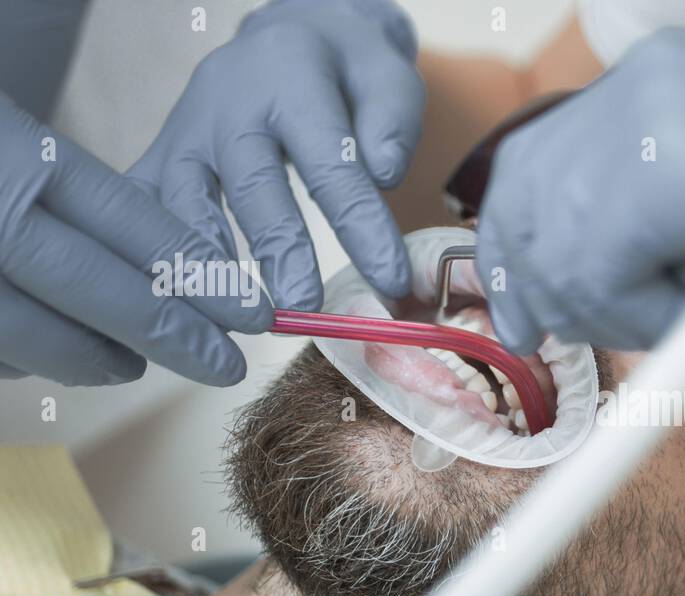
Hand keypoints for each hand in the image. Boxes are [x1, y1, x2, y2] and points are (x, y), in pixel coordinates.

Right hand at [0, 93, 265, 385]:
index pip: (128, 220)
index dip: (196, 273)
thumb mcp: (11, 90)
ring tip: (129, 363)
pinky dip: (18, 356)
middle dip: (168, 334)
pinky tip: (44, 352)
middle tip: (225, 365)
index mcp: (12, 152)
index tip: (252, 311)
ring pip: (31, 333)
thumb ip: (63, 160)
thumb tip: (174, 250)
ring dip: (89, 355)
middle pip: (91, 288)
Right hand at [128, 0, 425, 312]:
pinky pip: (148, 212)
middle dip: (278, 250)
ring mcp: (187, 130)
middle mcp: (228, 100)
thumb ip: (391, 123)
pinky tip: (177, 310)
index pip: (328, 159)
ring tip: (241, 322)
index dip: (360, 223)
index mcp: (291, 76)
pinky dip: (156, 261)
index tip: (390, 280)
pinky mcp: (163, 156)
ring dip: (211, 267)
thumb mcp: (387, 77)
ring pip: (185, 202)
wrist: (290, 39)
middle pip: (250, 183)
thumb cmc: (348, 72)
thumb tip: (383, 172)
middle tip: (303, 307)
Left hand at [475, 28, 684, 384]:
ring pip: (564, 246)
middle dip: (535, 286)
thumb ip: (632, 228)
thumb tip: (548, 288)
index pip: (534, 161)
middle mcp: (646, 79)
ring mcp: (657, 110)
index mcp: (654, 81)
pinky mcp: (673, 159)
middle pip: (526, 198)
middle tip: (549, 335)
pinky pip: (608, 271)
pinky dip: (651, 317)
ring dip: (615, 310)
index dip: (515, 241)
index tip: (521, 306)